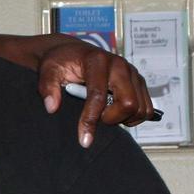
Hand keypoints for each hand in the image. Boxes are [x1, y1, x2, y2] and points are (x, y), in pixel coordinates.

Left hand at [37, 38, 153, 146]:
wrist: (73, 53)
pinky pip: (146, 108)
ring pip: (140, 108)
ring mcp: (133, 73)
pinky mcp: (139, 82)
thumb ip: (47, 87)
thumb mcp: (47, 70)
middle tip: (97, 118)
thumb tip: (52, 107)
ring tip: (104, 114)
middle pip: (128, 103)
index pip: (98, 96)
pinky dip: (134, 116)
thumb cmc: (61, 61)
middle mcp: (119, 65)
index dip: (91, 120)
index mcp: (97, 61)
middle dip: (112, 119)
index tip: (84, 140)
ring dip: (123, 119)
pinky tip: (116, 112)